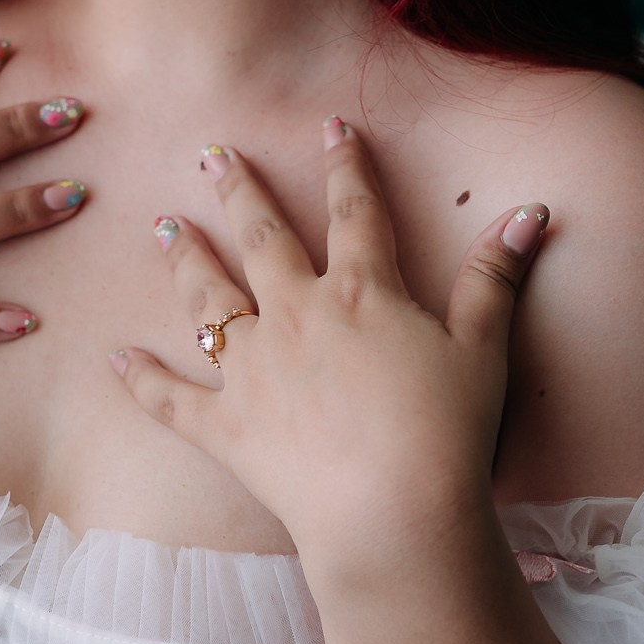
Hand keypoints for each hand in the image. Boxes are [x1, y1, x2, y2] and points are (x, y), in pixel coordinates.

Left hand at [110, 119, 549, 552]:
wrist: (392, 518)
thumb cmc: (444, 436)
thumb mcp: (482, 349)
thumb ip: (494, 277)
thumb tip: (529, 212)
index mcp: (360, 293)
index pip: (354, 212)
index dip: (345, 165)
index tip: (330, 125)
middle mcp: (295, 317)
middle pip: (261, 239)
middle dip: (238, 190)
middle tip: (211, 153)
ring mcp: (252, 371)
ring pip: (207, 301)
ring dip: (185, 260)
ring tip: (163, 227)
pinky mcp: (225, 428)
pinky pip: (172, 399)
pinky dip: (142, 380)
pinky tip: (114, 359)